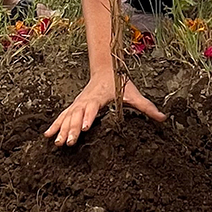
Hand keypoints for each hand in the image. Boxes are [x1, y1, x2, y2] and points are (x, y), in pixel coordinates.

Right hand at [44, 72, 165, 144]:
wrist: (105, 68)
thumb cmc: (119, 82)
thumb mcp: (133, 94)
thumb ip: (147, 107)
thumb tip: (163, 118)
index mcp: (99, 97)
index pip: (93, 107)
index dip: (89, 116)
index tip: (87, 127)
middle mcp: (86, 100)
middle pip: (77, 115)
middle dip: (72, 128)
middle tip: (69, 142)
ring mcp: (79, 103)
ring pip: (68, 116)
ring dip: (62, 129)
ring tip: (57, 143)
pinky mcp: (75, 105)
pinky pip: (63, 116)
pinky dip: (55, 125)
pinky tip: (47, 135)